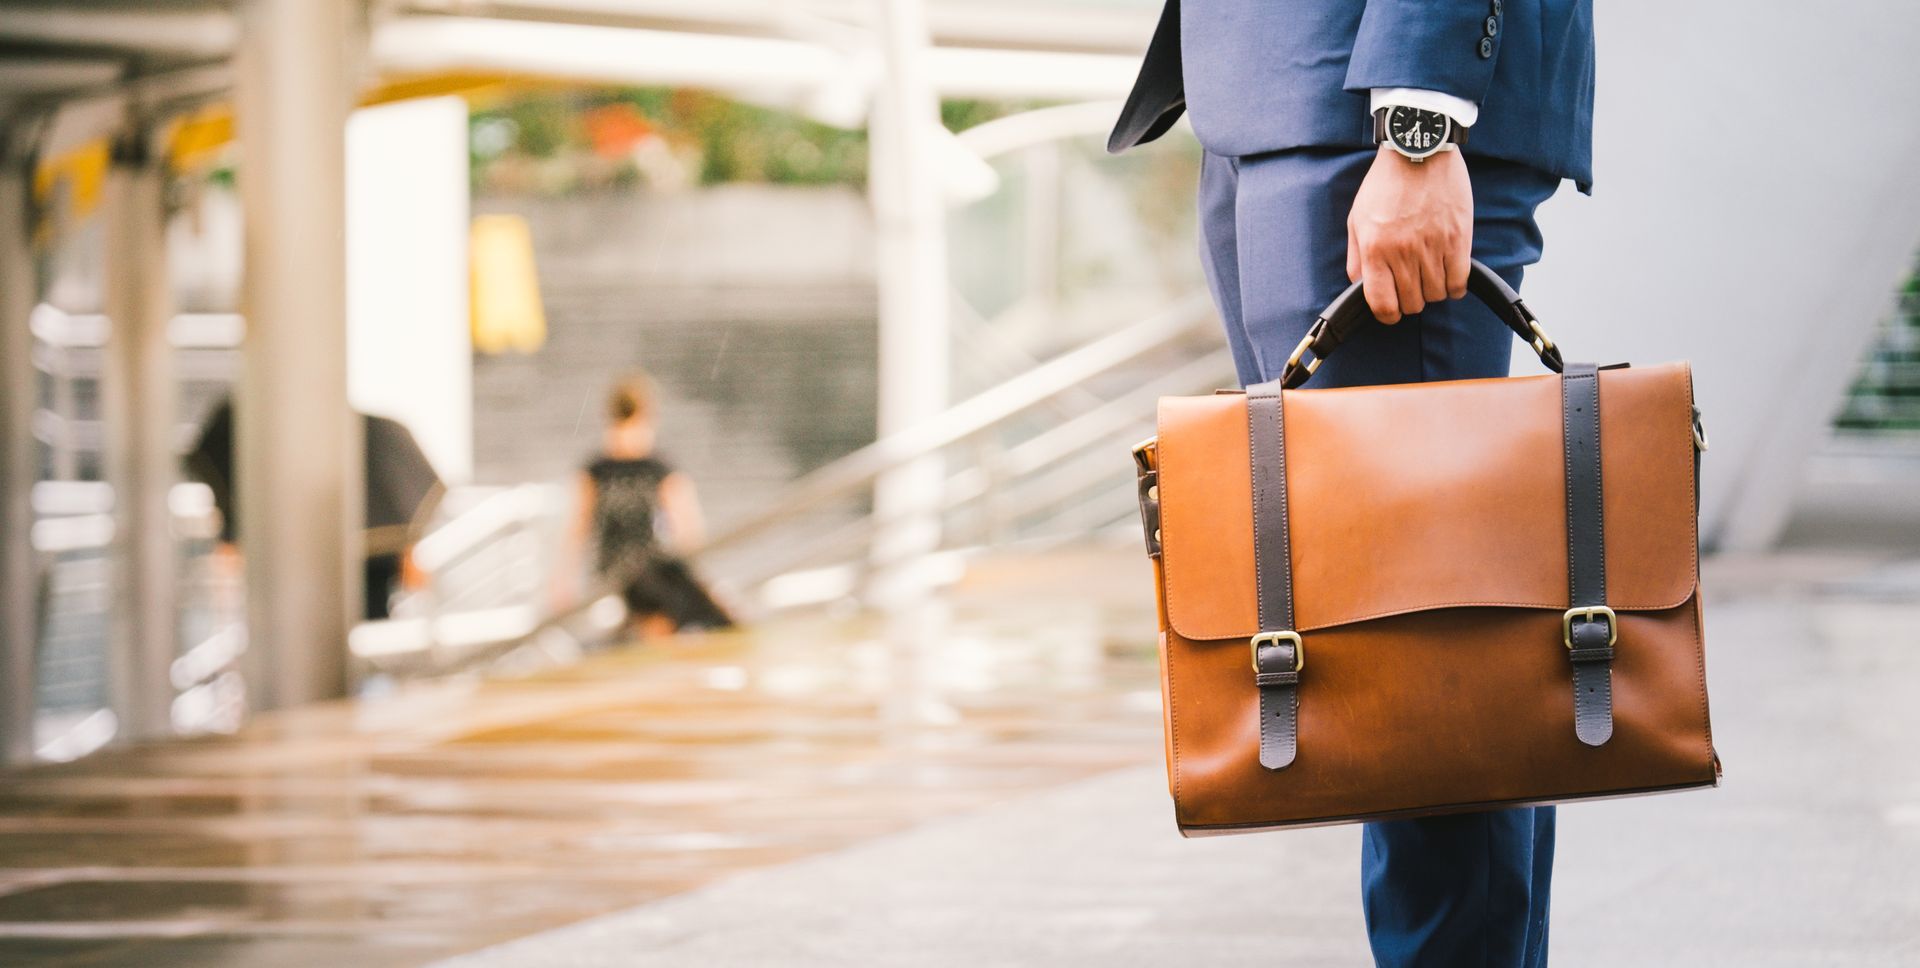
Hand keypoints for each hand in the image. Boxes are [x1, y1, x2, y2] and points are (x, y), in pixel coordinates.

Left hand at [1346, 144, 1472, 323]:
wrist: (1419, 150)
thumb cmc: (1385, 184)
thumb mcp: (1356, 219)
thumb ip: (1356, 257)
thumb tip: (1360, 287)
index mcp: (1374, 249)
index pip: (1382, 304)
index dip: (1387, 315)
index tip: (1391, 310)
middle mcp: (1402, 252)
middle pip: (1411, 303)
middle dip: (1410, 301)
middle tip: (1411, 286)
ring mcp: (1432, 247)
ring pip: (1435, 295)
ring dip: (1432, 291)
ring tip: (1429, 275)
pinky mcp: (1458, 239)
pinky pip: (1458, 282)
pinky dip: (1454, 286)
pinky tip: (1449, 277)